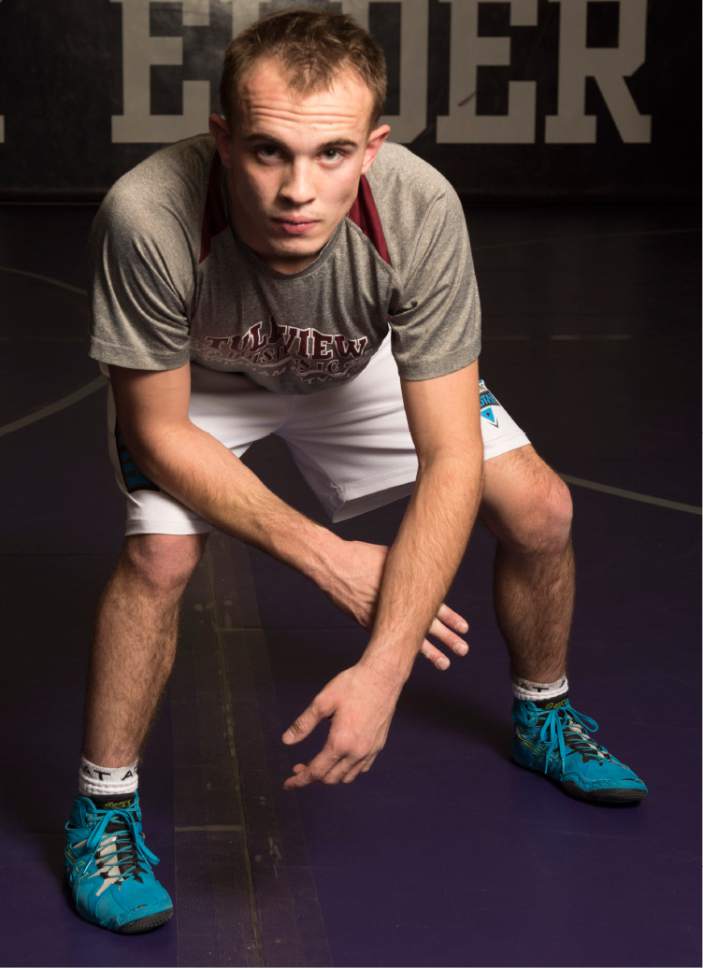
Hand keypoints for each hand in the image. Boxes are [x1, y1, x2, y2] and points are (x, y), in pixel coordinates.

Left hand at [281, 663, 400, 788]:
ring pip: (347, 777)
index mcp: (340, 742)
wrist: (383, 676)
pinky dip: (348, 770)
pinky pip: (361, 768)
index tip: (287, 784)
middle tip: (299, 765)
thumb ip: (303, 724)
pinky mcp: (379, 745)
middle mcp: (357, 752)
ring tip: (319, 762)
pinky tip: (341, 758)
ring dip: (331, 775)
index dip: (299, 780)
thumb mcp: (322, 702)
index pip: (316, 772)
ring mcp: (370, 750)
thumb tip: (286, 741)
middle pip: (331, 778)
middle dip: (312, 776)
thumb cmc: (353, 685)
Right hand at [322, 539, 469, 670]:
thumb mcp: (393, 558)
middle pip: (429, 625)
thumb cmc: (361, 556)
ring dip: (430, 652)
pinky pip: (388, 639)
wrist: (335, 566)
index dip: (451, 618)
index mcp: (406, 588)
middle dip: (448, 639)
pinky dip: (402, 649)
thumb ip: (408, 569)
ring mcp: (382, 617)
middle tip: (463, 649)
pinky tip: (410, 659)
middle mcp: (397, 605)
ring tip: (445, 663)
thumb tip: (420, 568)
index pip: (436, 606)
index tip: (464, 628)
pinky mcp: (367, 623)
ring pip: (411, 638)